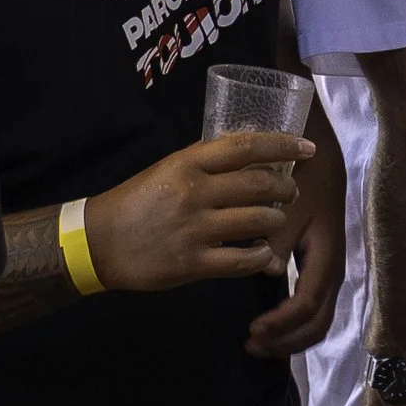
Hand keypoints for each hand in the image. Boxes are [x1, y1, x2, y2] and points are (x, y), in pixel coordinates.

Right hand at [83, 130, 306, 293]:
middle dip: (285, 188)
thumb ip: (205, 158)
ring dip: (277, 220)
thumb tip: (245, 142)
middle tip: (292, 192)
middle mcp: (195, 193)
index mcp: (188, 164)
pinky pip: (242, 259)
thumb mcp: (167, 168)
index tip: (306, 148)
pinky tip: (263, 252)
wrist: (98, 242)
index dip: (282, 145)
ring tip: (277, 220)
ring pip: (258, 221)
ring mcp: (195, 229)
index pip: (245, 147)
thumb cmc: (136, 201)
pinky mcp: (193, 263)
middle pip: (259, 184)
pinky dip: (260, 255)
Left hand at [245, 132, 348, 356]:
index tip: (253, 330)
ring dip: (290, 337)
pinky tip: (270, 324)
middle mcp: (332, 270)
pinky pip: (312, 308)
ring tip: (258, 342)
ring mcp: (328, 271)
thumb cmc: (301, 180)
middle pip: (318, 323)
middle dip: (287, 341)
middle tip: (252, 346)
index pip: (307, 304)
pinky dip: (292, 324)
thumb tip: (269, 273)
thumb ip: (277, 240)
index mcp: (326, 256)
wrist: (319, 158)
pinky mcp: (319, 267)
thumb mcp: (288, 207)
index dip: (282, 323)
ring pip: (317, 319)